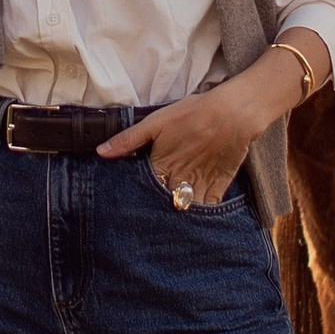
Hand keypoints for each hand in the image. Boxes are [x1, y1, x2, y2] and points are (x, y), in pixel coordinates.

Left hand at [98, 38, 328, 206]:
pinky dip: (199, 214)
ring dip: (174, 212)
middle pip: (161, 203)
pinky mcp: (218, 186)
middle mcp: (179, 180)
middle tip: (143, 216)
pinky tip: (192, 216)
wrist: (234, 113)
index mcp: (161, 166)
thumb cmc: (193, 113)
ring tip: (165, 220)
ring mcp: (200, 185)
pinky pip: (206, 207)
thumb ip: (128, 140)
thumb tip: (101, 152)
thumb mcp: (156, 122)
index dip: (135, 196)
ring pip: (182, 208)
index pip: (142, 191)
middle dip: (153, 209)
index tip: (126, 202)